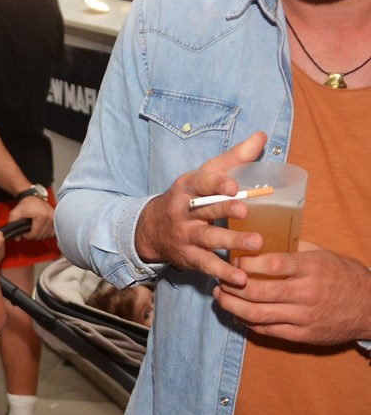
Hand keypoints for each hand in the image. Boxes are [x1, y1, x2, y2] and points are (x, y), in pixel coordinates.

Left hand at [7, 196, 53, 239]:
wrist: (32, 196)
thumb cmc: (24, 205)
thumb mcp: (15, 213)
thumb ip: (13, 225)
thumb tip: (17, 239)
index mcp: (42, 216)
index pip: (35, 234)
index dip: (27, 235)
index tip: (23, 231)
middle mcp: (50, 218)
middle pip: (41, 235)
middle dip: (33, 235)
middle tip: (27, 230)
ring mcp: (54, 218)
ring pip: (46, 235)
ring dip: (39, 234)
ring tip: (33, 229)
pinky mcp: (56, 219)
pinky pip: (52, 232)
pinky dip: (45, 233)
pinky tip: (39, 229)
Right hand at [134, 131, 266, 287]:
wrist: (152, 228)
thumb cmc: (189, 198)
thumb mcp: (204, 174)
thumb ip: (234, 158)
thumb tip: (261, 136)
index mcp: (188, 187)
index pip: (202, 182)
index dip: (217, 184)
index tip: (235, 186)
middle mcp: (184, 211)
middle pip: (206, 209)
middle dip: (225, 210)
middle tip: (246, 212)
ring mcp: (185, 235)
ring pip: (208, 238)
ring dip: (232, 242)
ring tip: (256, 244)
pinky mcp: (188, 256)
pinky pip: (207, 264)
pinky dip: (223, 272)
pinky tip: (240, 278)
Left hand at [215, 244, 370, 344]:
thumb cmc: (344, 276)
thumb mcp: (323, 254)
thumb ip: (293, 247)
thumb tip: (260, 237)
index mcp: (310, 268)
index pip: (271, 265)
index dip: (245, 263)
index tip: (231, 259)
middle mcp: (305, 293)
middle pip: (257, 291)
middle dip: (231, 285)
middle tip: (218, 279)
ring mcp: (303, 317)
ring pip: (257, 314)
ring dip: (232, 305)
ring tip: (220, 296)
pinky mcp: (302, 335)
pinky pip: (267, 330)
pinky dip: (247, 321)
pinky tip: (237, 312)